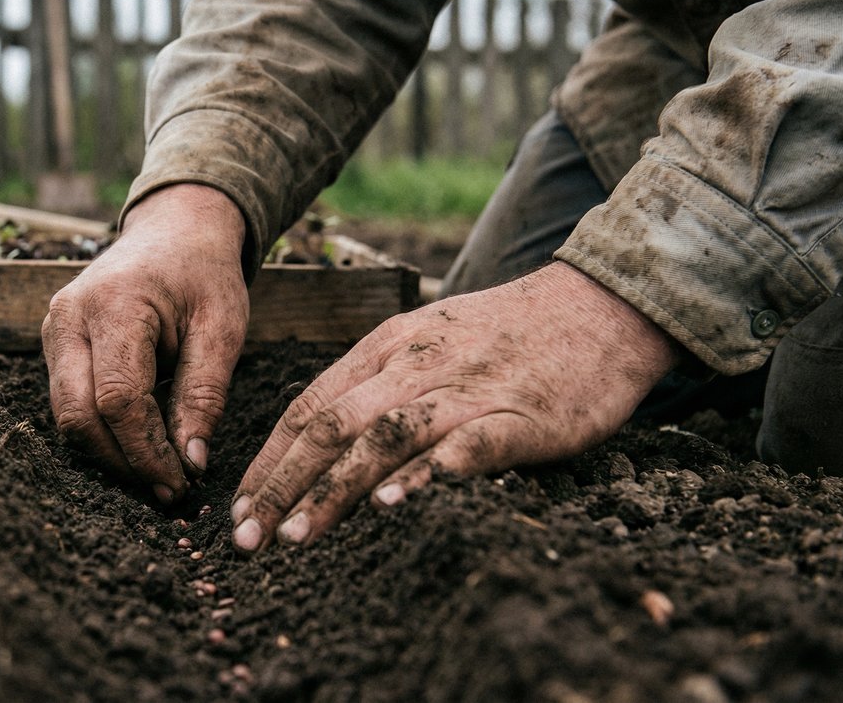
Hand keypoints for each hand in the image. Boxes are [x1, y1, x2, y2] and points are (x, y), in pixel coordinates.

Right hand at [42, 184, 249, 503]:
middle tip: (168, 489)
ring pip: (66, 415)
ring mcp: (54, 329)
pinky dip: (101, 432)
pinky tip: (138, 446)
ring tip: (158, 472)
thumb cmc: (202, 275)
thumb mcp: (222, 328)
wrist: (174, 231)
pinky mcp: (55, 344)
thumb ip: (204, 395)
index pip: (118, 398)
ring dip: (109, 452)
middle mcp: (69, 316)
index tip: (183, 482)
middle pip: (77, 414)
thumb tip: (191, 462)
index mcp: (115, 304)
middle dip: (121, 461)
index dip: (146, 450)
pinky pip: (68, 402)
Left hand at [230, 262, 678, 552]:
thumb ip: (383, 386)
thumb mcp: (431, 340)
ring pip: (384, 438)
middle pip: (332, 426)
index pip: (310, 406)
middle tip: (248, 538)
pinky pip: (465, 445)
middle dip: (284, 485)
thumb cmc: (509, 334)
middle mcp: (416, 364)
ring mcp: (467, 388)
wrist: (601, 304)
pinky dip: (426, 476)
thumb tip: (325, 447)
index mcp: (388, 347)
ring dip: (334, 490)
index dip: (270, 459)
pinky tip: (395, 506)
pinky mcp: (520, 415)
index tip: (240, 507)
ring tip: (299, 536)